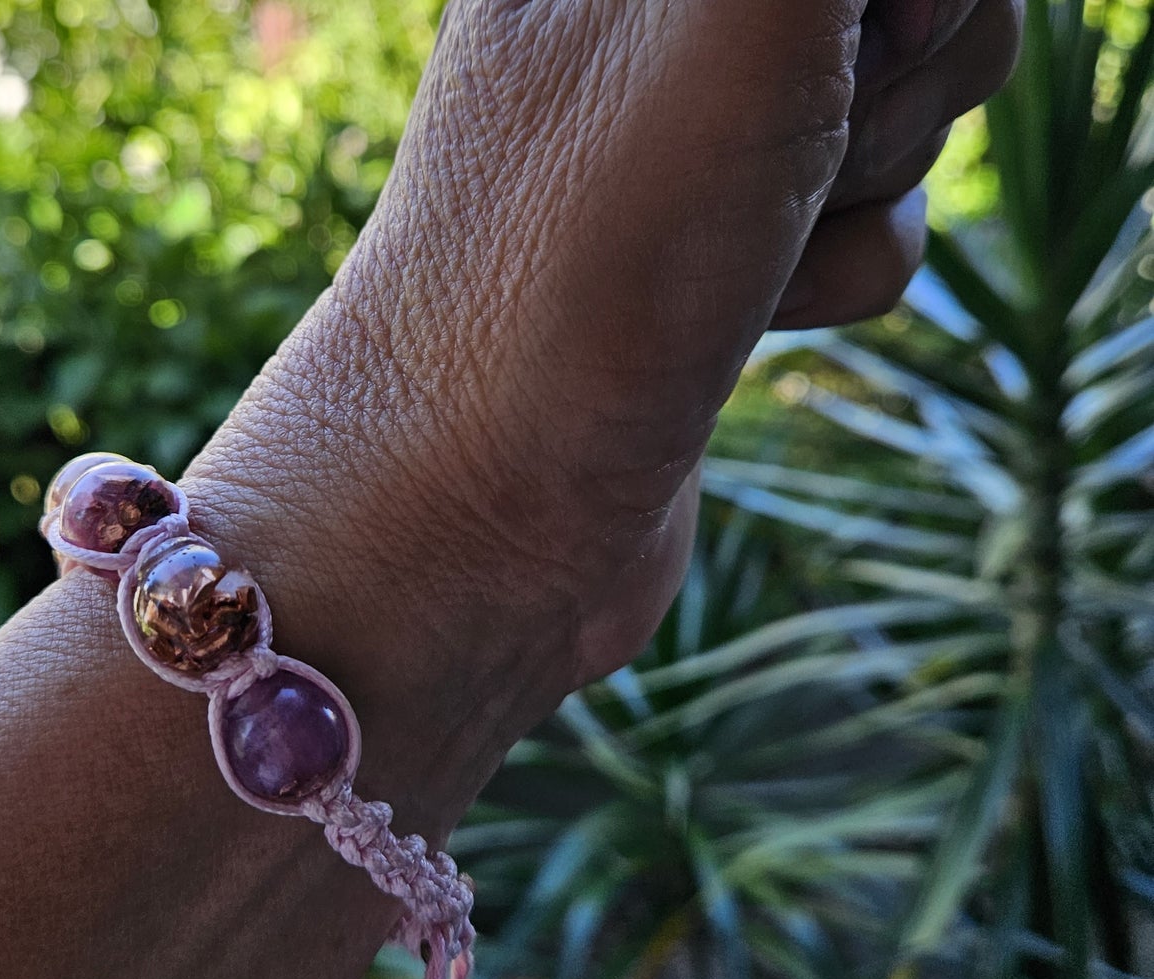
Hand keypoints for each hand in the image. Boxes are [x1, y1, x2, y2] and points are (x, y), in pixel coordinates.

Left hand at [182, 0, 1021, 815]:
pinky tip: (752, 319)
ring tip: (739, 253)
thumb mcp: (736, 16)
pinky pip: (875, 218)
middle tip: (772, 162)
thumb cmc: (585, 266)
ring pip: (910, 95)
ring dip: (860, 183)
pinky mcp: (727, 250)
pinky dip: (841, 273)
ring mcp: (697, 134)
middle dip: (889, 78)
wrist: (483, 515)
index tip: (852, 44)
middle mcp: (656, 15)